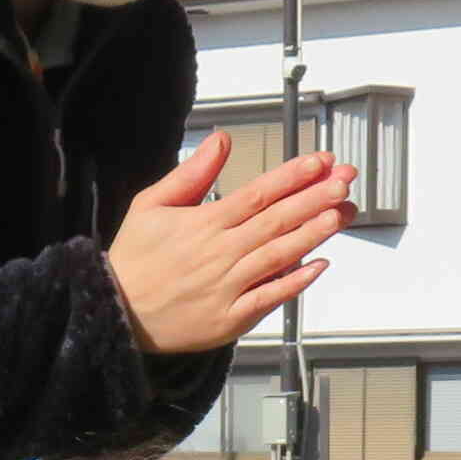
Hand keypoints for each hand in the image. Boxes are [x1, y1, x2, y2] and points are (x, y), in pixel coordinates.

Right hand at [104, 136, 354, 354]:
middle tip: (344, 181)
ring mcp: (227, 288)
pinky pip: (269, 299)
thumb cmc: (135, 260)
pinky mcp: (230, 318)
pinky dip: (294, 283)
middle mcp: (219, 253)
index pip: (258, 193)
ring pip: (278, 255)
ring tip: (340, 214)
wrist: (116, 314)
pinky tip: (318, 266)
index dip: (293, 176)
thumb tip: (221, 141)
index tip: (320, 162)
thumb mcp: (150, 204)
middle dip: (315, 198)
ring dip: (313, 234)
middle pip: (276, 220)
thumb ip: (191, 173)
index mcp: (204, 223)